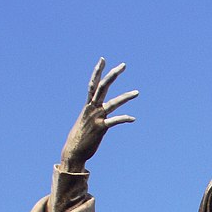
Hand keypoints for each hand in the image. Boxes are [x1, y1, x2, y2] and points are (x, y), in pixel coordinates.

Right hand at [60, 57, 138, 171]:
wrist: (73, 151)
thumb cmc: (81, 137)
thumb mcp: (86, 121)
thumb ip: (93, 113)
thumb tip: (98, 111)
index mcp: (88, 105)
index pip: (93, 84)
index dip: (98, 71)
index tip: (103, 59)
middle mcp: (92, 108)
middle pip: (102, 86)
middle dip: (113, 75)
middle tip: (124, 65)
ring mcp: (96, 117)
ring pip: (112, 103)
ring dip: (125, 97)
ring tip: (137, 92)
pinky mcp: (100, 128)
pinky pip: (114, 121)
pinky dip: (123, 118)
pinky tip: (132, 118)